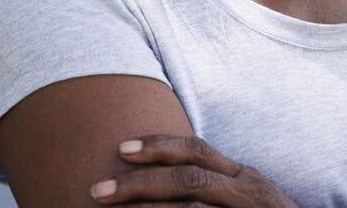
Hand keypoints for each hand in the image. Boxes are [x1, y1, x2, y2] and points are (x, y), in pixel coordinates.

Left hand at [89, 133, 296, 206]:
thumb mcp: (245, 200)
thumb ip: (215, 188)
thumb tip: (161, 184)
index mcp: (243, 177)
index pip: (196, 150)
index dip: (158, 144)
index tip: (120, 147)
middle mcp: (249, 191)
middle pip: (188, 177)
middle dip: (139, 181)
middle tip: (97, 191)